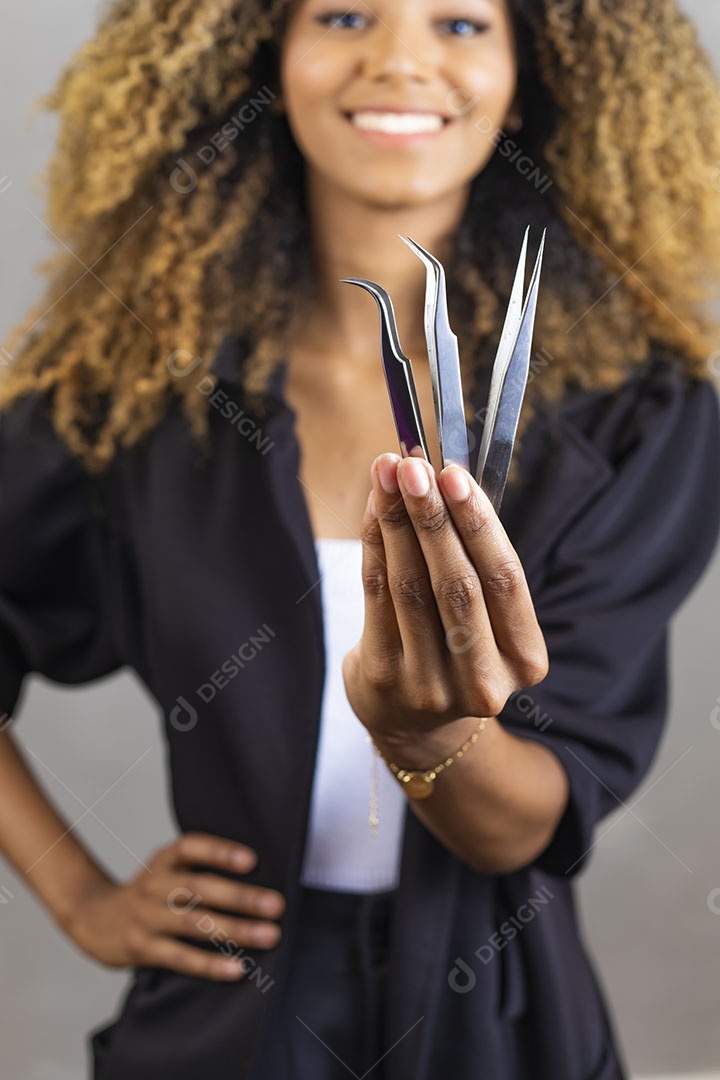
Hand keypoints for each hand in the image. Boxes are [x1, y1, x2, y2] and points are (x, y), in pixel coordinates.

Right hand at [64, 832, 285, 980]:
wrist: (92, 917)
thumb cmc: (148, 892)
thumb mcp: (165, 868)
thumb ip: (199, 867)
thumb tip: (259, 874)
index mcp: (163, 860)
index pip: (190, 847)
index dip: (219, 852)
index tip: (251, 861)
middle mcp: (154, 885)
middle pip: (199, 888)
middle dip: (241, 897)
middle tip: (277, 905)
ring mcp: (146, 917)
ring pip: (195, 924)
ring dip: (235, 931)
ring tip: (269, 935)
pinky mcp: (142, 948)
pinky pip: (180, 958)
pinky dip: (210, 965)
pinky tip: (237, 968)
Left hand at [342, 453, 548, 746]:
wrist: (414, 721)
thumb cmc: (458, 646)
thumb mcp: (486, 615)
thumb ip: (473, 555)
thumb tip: (438, 475)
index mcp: (526, 660)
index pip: (505, 580)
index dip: (478, 523)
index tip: (454, 474)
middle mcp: (484, 681)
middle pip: (457, 584)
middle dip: (433, 517)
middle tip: (413, 466)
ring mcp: (432, 686)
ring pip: (412, 588)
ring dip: (397, 523)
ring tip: (388, 474)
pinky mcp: (385, 679)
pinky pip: (377, 597)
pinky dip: (375, 545)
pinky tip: (374, 508)